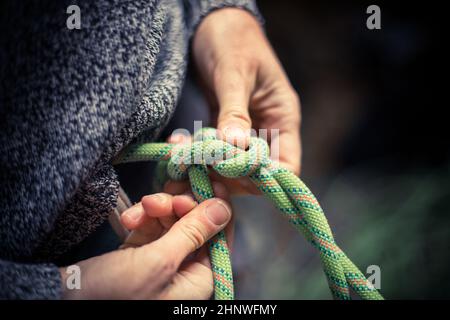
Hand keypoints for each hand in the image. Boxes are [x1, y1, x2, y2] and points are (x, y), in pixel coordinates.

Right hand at [60, 192, 231, 298]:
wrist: (64, 298)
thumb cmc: (112, 292)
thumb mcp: (158, 261)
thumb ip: (193, 233)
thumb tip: (223, 208)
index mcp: (199, 280)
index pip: (221, 236)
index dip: (215, 206)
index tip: (205, 179)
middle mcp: (185, 271)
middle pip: (196, 224)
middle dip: (179, 206)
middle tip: (164, 197)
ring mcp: (163, 261)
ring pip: (173, 221)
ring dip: (158, 209)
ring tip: (142, 208)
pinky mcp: (143, 253)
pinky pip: (153, 226)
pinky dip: (143, 218)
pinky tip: (129, 219)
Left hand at [193, 8, 301, 192]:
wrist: (213, 23)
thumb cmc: (233, 40)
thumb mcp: (234, 73)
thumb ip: (234, 111)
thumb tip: (235, 148)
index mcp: (282, 117)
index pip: (286, 166)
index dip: (264, 179)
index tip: (232, 174)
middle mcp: (267, 128)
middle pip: (256, 172)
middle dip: (228, 176)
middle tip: (198, 170)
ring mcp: (245, 129)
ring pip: (232, 165)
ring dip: (207, 167)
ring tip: (183, 159)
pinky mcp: (223, 126)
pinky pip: (214, 151)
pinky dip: (197, 153)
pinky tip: (178, 145)